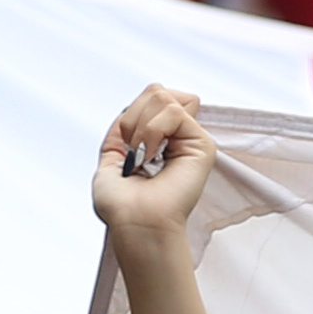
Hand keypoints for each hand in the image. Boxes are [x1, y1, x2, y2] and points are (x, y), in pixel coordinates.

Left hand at [88, 85, 214, 262]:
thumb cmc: (121, 204)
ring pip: (163, 97)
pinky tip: (152, 157)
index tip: (125, 144)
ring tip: (144, 157)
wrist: (134, 222)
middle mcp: (176, 137)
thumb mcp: (110, 154)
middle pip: (157, 91)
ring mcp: (190, 138)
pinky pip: (172, 112)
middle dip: (133, 118)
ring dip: (141, 128)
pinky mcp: (201, 144)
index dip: (131, 114)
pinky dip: (151, 132)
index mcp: (157, 140)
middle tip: (134, 152)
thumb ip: (124, 125)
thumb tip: (141, 102)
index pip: (151, 97)